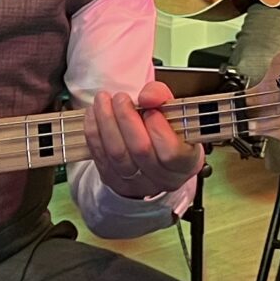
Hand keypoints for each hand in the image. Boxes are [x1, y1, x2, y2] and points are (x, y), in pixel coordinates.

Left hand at [83, 76, 200, 198]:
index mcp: (186, 163)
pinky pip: (100, 157)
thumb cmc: (168, 130)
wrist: (154, 155)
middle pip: (140, 150)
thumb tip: (147, 96)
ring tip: (102, 100)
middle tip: (120, 97)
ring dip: (106, 122)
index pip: (171, 153)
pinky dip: (94, 132)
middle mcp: (162, 178)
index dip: (159, 130)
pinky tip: (93, 114)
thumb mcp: (174, 111)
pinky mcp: (113, 181)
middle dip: (126, 119)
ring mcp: (136, 183)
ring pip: (117, 154)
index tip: (150, 109)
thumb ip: (163, 97)